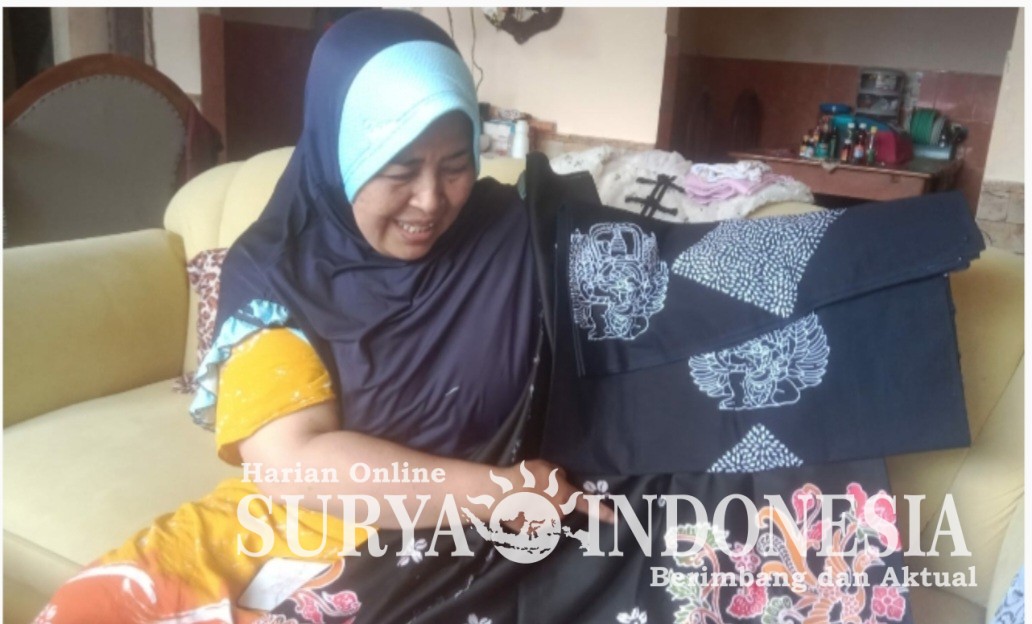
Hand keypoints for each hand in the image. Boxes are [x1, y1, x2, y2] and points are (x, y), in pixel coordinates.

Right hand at [496, 459, 614, 530]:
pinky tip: (520, 509)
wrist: (502, 495)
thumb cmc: (525, 477)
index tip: (615, 519)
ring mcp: (546, 525)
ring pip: (548, 516)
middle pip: (562, 507)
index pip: (588, 504)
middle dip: (554, 501)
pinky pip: (535, 523)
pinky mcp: (532, 533)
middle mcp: (560, 513)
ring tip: (525, 499)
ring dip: (541, 510)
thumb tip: (562, 481)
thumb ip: (558, 475)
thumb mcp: (546, 467)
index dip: (602, 511)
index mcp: (566, 496)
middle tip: (537, 491)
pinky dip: (530, 518)